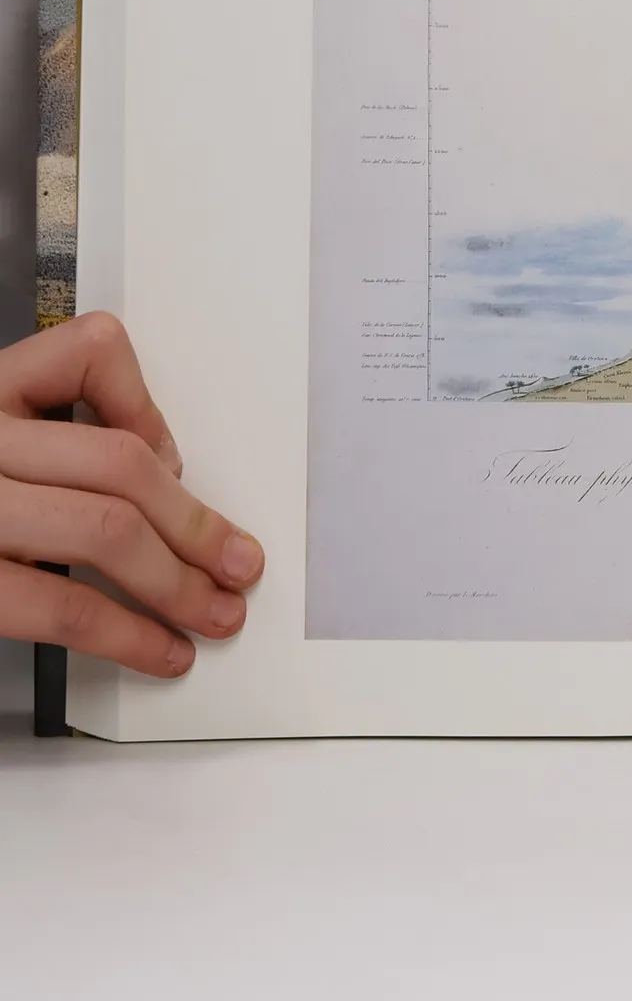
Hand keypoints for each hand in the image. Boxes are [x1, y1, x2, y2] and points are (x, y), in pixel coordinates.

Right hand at [0, 312, 263, 675]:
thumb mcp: (0, 439)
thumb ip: (55, 432)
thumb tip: (162, 468)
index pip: (91, 351)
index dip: (149, 405)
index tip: (176, 460)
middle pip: (121, 462)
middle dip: (196, 523)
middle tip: (239, 564)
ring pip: (105, 528)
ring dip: (180, 582)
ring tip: (215, 615)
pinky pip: (58, 601)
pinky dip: (126, 633)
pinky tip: (159, 650)